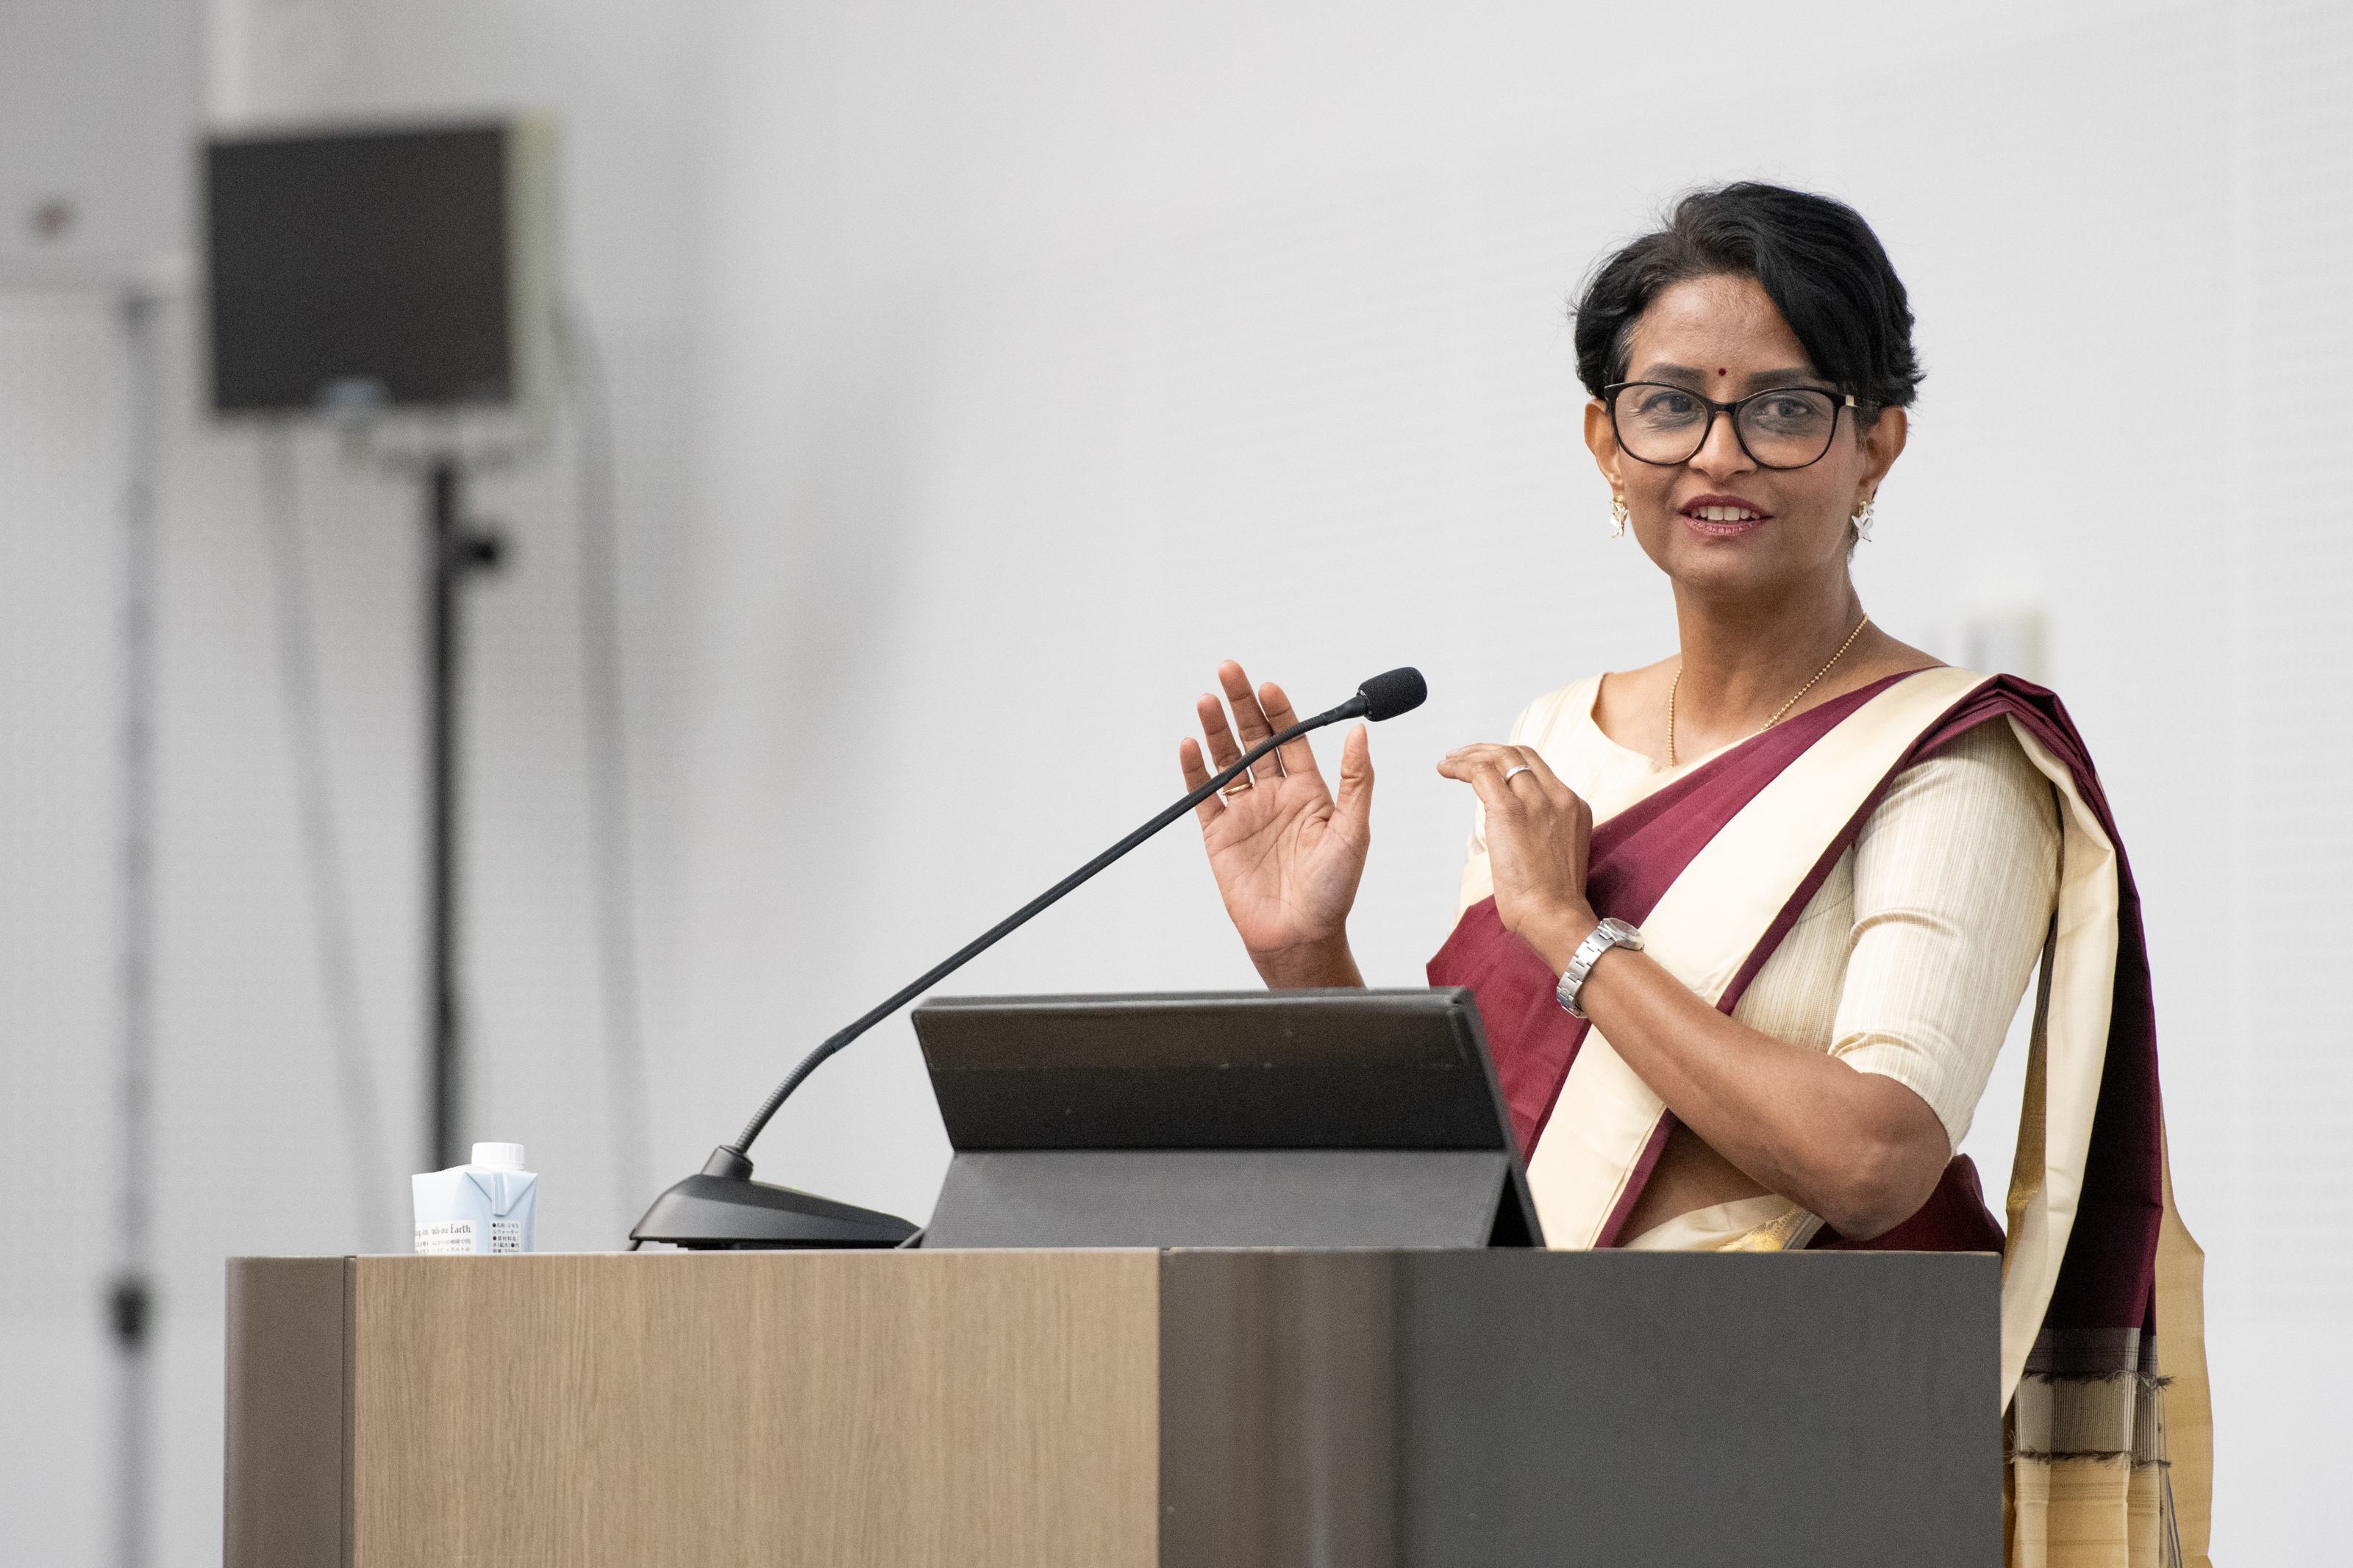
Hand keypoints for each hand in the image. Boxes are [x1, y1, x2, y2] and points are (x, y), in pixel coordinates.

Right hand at [1179, 661, 1371, 986]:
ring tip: (1207, 699)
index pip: (1291, 738)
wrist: (1299, 937)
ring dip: (1216, 729)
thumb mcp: (1354, 830)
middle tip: (1229, 671)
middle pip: (1254, 738)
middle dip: (1241, 704)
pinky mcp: (1219, 836)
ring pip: (1226, 760)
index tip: (1268, 687)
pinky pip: (1203, 795)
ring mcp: (1245, 814)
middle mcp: (1275, 796)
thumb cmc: (1333, 891)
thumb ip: (1356, 779)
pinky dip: (1195, 770)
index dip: (1278, 711)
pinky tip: (1190, 744)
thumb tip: (1360, 731)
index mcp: (1309, 792)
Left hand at [1436, 743, 1593, 965]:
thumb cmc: (1551, 901)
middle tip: (1461, 756)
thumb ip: (1542, 833)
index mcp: (1573, 806)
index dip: (1508, 760)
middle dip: (1487, 750)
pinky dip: (1460, 766)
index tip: (1486, 766)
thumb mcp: (1556, 855)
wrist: (1555, 917)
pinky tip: (1444, 769)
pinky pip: (1481, 773)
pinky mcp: (1509, 812)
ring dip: (1470, 755)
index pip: (1538, 767)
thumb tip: (1512, 832)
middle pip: (1520, 754)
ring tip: (1448, 762)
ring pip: (1500, 757)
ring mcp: (1536, 802)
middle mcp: (1558, 797)